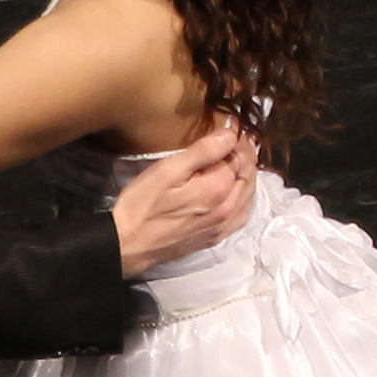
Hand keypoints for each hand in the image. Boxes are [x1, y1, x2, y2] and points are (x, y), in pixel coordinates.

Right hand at [107, 118, 259, 276]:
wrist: (127, 246)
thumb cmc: (142, 204)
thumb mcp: (167, 170)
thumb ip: (203, 151)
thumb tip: (232, 133)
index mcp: (219, 188)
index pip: (242, 158)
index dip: (240, 142)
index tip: (235, 129)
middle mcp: (228, 209)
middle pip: (249, 176)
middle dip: (247, 156)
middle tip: (238, 141)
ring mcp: (223, 227)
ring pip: (248, 195)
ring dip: (247, 176)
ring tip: (237, 161)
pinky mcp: (215, 238)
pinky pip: (241, 214)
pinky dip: (244, 197)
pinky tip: (235, 191)